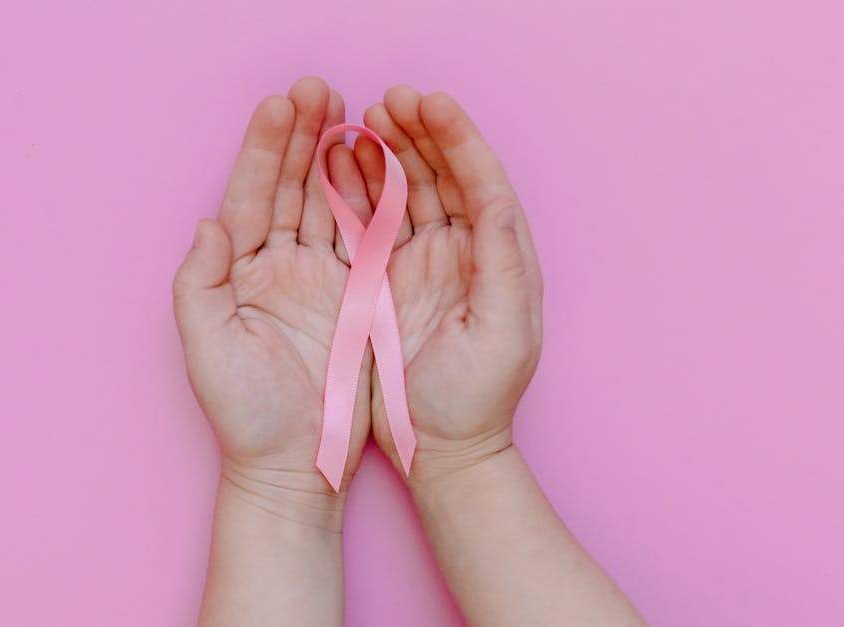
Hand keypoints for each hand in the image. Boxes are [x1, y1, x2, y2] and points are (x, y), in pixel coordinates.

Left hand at [173, 77, 371, 525]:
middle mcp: (277, 266)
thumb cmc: (246, 415)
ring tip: (351, 111)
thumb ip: (198, 285)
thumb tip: (208, 223)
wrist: (297, 464)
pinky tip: (378, 162)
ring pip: (328, 202)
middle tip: (318, 88)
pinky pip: (365, 237)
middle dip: (301, 135)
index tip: (281, 104)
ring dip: (337, 156)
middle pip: (289, 185)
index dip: (263, 149)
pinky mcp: (358, 295)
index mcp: (238, 272)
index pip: (250, 195)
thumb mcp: (208, 350)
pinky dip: (371, 198)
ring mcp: (319, 277)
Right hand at [356, 86, 543, 479]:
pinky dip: (357, 189)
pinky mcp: (385, 278)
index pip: (482, 181)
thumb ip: (505, 265)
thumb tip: (500, 201)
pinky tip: (338, 163)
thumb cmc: (478, 398)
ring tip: (359, 119)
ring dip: (386, 152)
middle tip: (387, 98)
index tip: (430, 103)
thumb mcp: (503, 334)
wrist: (440, 448)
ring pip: (405, 190)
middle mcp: (464, 250)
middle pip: (442, 174)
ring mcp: (422, 261)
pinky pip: (371, 222)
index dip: (458, 138)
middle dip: (417, 132)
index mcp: (499, 256)